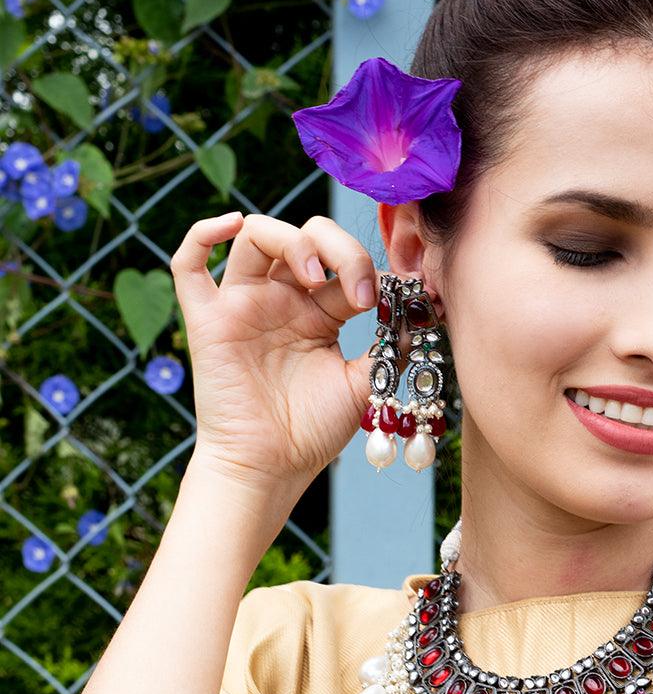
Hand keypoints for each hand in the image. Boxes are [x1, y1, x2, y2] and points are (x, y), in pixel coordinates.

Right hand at [169, 211, 404, 493]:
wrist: (270, 468)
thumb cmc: (313, 430)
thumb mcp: (364, 384)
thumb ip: (390, 348)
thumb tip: (423, 313)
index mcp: (318, 311)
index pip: (343, 263)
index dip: (369, 268)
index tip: (397, 297)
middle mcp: (280, 300)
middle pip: (305, 236)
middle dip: (339, 250)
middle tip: (360, 293)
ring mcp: (242, 306)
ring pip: (256, 235)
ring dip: (291, 240)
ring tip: (315, 277)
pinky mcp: (207, 321)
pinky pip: (187, 265)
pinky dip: (203, 233)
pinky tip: (230, 224)